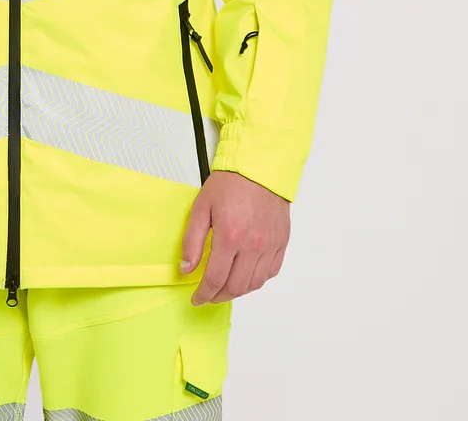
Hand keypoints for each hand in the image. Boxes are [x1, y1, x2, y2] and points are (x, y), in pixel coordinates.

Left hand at [180, 170, 290, 304]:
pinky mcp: (281, 242)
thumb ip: (192, 241)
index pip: (215, 279)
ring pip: (254, 284)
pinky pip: (271, 272)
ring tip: (225, 287)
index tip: (197, 299)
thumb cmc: (230, 184)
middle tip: (208, 295)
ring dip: (238, 291)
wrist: (260, 167)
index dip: (204, 294)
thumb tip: (186, 269)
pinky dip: (257, 279)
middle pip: (236, 287)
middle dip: (219, 297)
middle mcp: (252, 245)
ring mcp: (270, 245)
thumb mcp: (201, 207)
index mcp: (230, 237)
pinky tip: (246, 275)